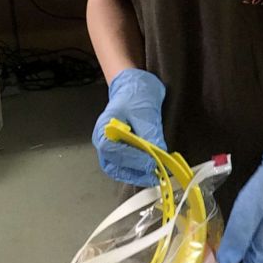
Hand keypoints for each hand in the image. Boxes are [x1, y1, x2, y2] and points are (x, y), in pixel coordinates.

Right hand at [92, 69, 165, 185]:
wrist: (134, 87)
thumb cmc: (135, 95)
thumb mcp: (144, 110)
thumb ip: (150, 132)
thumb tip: (159, 151)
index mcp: (103, 128)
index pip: (111, 149)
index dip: (130, 158)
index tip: (149, 161)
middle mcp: (103, 142)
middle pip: (114, 164)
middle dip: (135, 170)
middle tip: (155, 171)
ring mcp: (111, 149)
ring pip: (119, 170)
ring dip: (136, 175)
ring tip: (154, 175)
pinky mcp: (121, 153)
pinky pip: (126, 168)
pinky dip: (137, 172)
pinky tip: (150, 172)